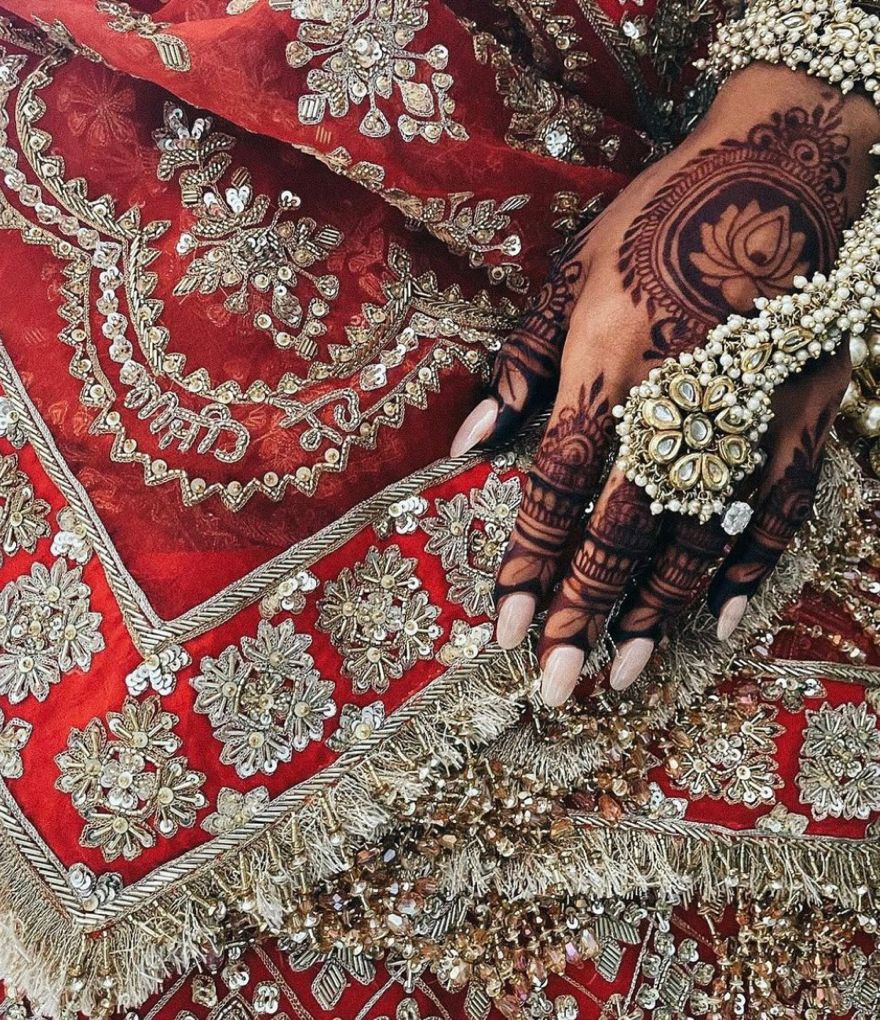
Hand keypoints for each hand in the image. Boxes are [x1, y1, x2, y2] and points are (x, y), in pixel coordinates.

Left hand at [450, 64, 879, 706]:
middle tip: (557, 683)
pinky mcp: (801, 421)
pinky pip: (776, 515)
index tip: (504, 626)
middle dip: (582, 614)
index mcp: (605, 372)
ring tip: (623, 673)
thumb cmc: (657, 220)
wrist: (778, 169)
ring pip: (692, 542)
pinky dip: (747, 571)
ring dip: (652, 613)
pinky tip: (719, 620)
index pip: (554, 492)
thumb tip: (467, 440)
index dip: (528, 564)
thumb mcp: (571, 275)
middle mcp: (671, 410)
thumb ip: (520, 363)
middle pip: (617, 535)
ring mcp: (744, 421)